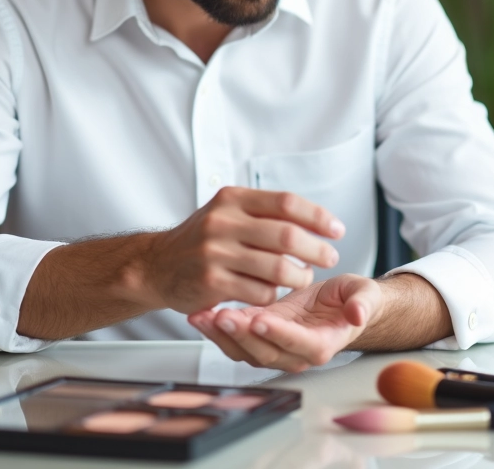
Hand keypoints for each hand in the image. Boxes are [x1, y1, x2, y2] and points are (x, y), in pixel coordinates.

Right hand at [140, 186, 344, 314]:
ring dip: (298, 276)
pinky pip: (259, 292)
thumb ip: (265, 211)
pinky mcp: (211, 283)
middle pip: (287, 236)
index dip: (317, 217)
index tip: (337, 230)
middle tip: (330, 257)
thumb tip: (316, 220)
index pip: (286, 202)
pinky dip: (273, 294)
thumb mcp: (228, 211)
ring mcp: (215, 253)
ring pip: (278, 268)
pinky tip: (272, 291)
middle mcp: (223, 222)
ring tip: (302, 276)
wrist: (156, 265)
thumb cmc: (202, 239)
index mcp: (232, 198)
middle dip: (317, 249)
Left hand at [187, 274, 384, 371]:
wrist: (339, 303)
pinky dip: (216, 330)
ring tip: (204, 316)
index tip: (261, 319)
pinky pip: (235, 340)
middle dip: (242, 335)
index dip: (280, 334)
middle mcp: (295, 352)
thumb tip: (358, 314)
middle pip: (266, 352)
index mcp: (322, 343)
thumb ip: (362, 303)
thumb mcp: (363, 294)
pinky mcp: (259, 336)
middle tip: (224, 316)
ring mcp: (275, 347)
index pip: (300, 345)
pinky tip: (201, 314)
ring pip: (245, 351)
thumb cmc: (350, 299)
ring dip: (223, 335)